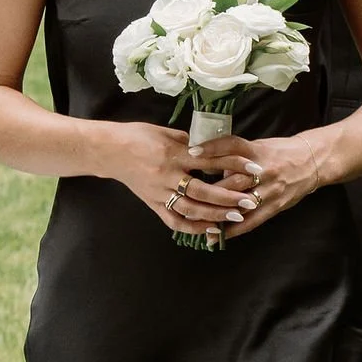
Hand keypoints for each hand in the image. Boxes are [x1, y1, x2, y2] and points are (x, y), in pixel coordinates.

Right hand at [100, 122, 252, 241]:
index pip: (209, 161)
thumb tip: (212, 148)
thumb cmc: (137, 136)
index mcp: (173, 154)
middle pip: (203, 190)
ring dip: (215, 213)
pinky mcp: (153, 203)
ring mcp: (159, 192)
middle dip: (228, 196)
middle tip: (250, 200)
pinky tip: (210, 229)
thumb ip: (190, 142)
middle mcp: (167, 175)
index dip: (233, 165)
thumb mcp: (165, 132)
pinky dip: (192, 227)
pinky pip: (173, 220)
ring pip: (190, 208)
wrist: (108, 151)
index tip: (253, 169)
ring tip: (235, 215)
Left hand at [184, 132, 326, 241]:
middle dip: (207, 190)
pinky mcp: (275, 207)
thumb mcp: (255, 147)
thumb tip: (203, 163)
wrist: (312, 162)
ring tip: (192, 221)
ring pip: (239, 205)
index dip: (212, 148)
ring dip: (215, 214)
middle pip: (233, 181)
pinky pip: (251, 221)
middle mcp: (263, 171)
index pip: (232, 145)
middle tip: (182, 196)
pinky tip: (214, 235)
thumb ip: (232, 156)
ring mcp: (270, 191)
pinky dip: (231, 229)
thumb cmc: (277, 152)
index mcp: (257, 151)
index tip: (192, 152)